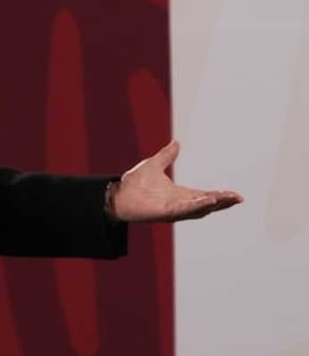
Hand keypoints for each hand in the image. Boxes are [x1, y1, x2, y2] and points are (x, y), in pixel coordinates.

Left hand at [108, 141, 242, 221]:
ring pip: (198, 209)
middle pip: (206, 205)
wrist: (118, 193)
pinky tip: (207, 201)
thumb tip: (176, 143)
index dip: (220, 195)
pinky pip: (183, 210)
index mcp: (180, 194)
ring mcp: (173, 209)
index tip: (235, 194)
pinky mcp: (165, 212)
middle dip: (222, 202)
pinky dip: (196, 205)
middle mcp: (180, 204)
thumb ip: (167, 156)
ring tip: (226, 199)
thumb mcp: (154, 164)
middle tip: (238, 198)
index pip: (205, 196)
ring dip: (212, 204)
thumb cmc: (134, 183)